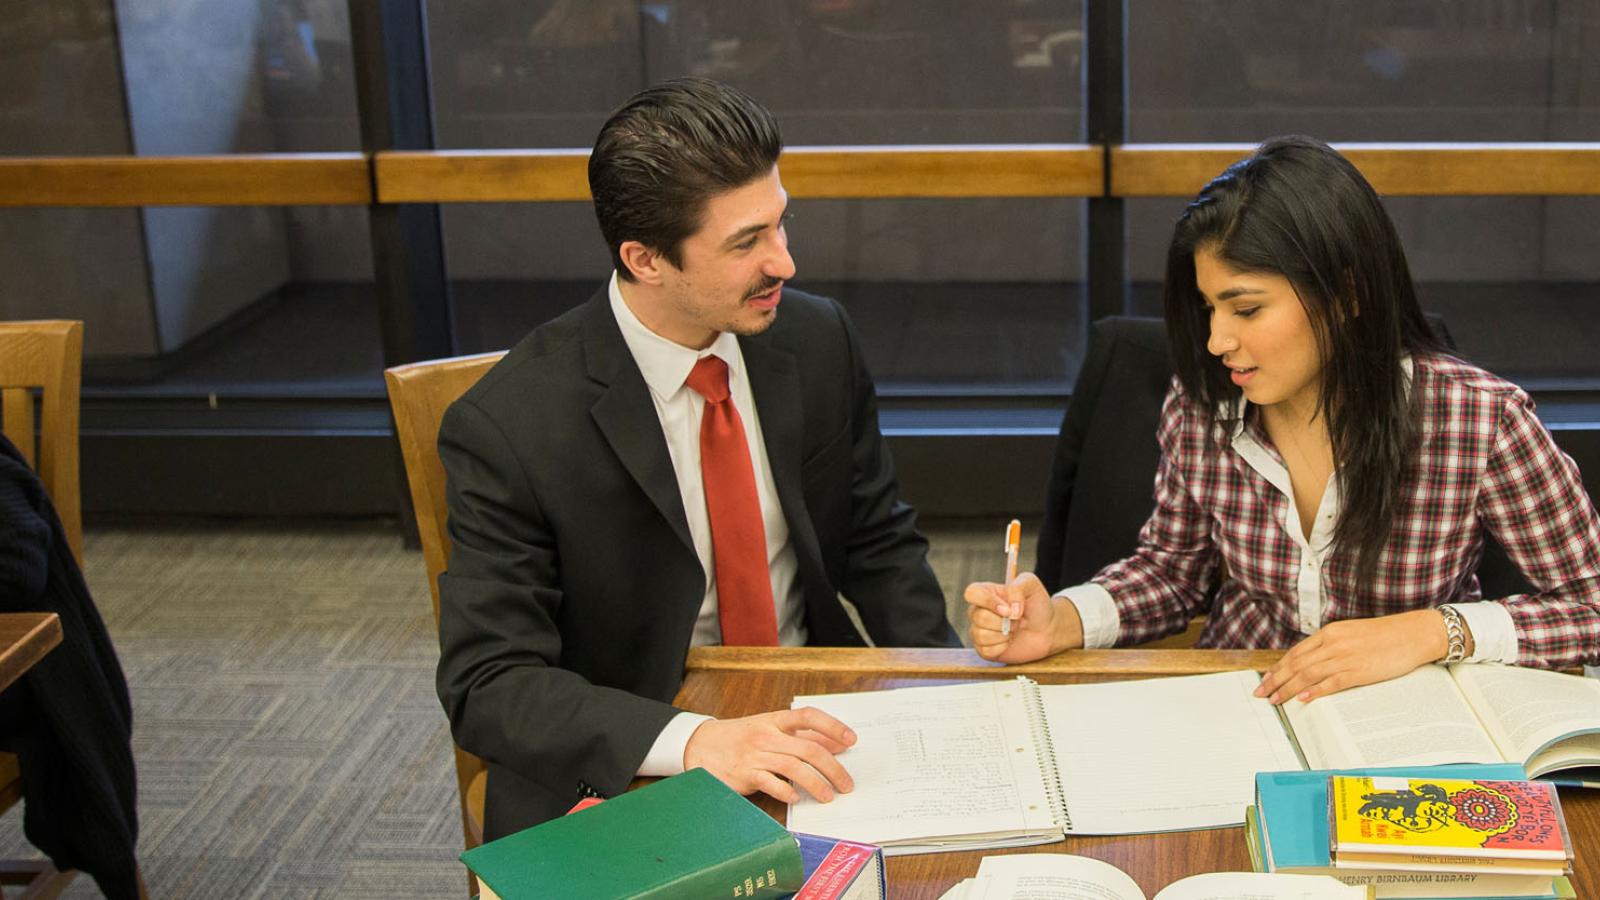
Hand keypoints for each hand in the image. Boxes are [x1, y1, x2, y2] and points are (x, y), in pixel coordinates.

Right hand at [683, 708, 855, 803]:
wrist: (699, 746)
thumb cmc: (740, 737)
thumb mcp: (769, 728)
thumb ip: (802, 735)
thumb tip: (837, 742)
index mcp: (774, 720)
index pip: (809, 716)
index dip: (833, 726)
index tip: (851, 740)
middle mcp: (767, 735)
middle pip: (809, 749)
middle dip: (833, 768)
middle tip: (846, 783)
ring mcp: (755, 755)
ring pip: (795, 768)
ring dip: (817, 784)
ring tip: (829, 796)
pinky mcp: (745, 775)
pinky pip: (772, 784)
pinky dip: (788, 792)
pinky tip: (797, 798)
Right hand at [963, 572, 1082, 662]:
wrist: (1048, 629)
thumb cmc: (1037, 605)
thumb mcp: (1031, 585)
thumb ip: (1016, 588)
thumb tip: (1009, 610)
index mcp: (986, 592)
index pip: (971, 593)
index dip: (988, 602)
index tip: (1008, 609)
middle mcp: (978, 611)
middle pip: (978, 617)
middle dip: (1003, 621)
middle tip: (1017, 620)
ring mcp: (979, 630)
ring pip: (981, 635)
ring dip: (1004, 635)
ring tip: (1014, 630)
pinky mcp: (984, 649)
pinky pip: (985, 651)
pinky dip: (1002, 647)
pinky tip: (1009, 642)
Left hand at [1255, 609, 1453, 704]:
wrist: (1413, 634)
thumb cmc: (1385, 635)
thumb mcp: (1351, 633)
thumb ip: (1331, 645)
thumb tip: (1312, 661)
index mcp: (1330, 633)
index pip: (1296, 652)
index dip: (1278, 667)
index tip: (1266, 678)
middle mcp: (1333, 643)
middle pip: (1296, 664)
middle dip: (1276, 680)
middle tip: (1262, 693)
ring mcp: (1345, 657)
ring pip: (1308, 674)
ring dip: (1288, 688)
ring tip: (1276, 699)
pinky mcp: (1359, 671)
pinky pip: (1331, 683)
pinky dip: (1314, 692)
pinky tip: (1302, 699)